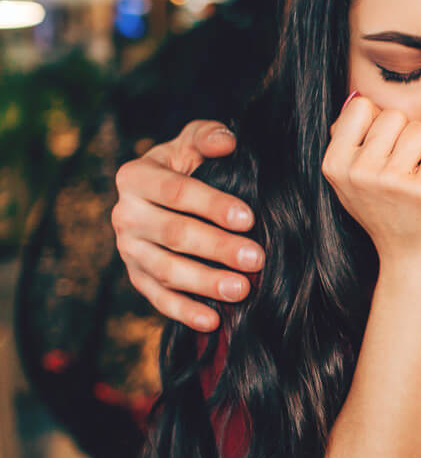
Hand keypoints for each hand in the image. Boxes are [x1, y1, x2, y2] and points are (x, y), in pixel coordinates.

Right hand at [112, 120, 263, 331]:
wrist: (157, 193)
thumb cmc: (185, 164)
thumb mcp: (192, 143)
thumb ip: (207, 136)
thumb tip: (226, 142)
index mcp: (136, 177)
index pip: (176, 192)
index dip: (213, 205)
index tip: (249, 219)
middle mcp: (125, 214)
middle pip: (174, 234)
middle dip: (218, 248)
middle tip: (257, 259)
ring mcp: (128, 249)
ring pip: (166, 270)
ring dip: (205, 282)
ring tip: (241, 290)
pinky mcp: (136, 276)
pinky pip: (158, 298)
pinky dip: (184, 311)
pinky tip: (212, 321)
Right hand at [322, 95, 420, 271]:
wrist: (412, 260)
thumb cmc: (386, 213)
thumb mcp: (352, 180)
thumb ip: (350, 139)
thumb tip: (357, 96)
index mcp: (335, 164)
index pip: (362, 106)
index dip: (380, 124)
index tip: (383, 152)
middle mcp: (358, 171)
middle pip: (395, 115)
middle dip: (406, 136)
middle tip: (404, 170)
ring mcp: (391, 181)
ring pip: (420, 130)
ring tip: (417, 178)